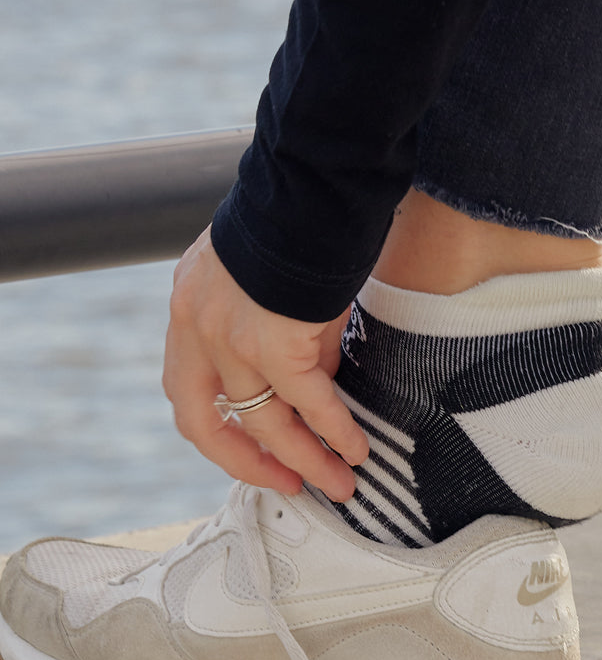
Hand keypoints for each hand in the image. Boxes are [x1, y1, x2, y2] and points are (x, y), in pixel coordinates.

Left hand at [163, 228, 368, 500]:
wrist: (313, 176)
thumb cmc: (299, 217)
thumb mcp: (266, 281)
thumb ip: (281, 333)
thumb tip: (315, 381)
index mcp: (189, 311)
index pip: (188, 393)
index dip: (219, 434)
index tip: (254, 453)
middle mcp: (197, 328)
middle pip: (205, 424)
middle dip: (248, 463)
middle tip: (288, 483)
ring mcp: (229, 336)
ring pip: (262, 422)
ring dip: (304, 458)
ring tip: (338, 480)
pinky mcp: (273, 340)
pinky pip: (308, 402)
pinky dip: (334, 430)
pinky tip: (354, 448)